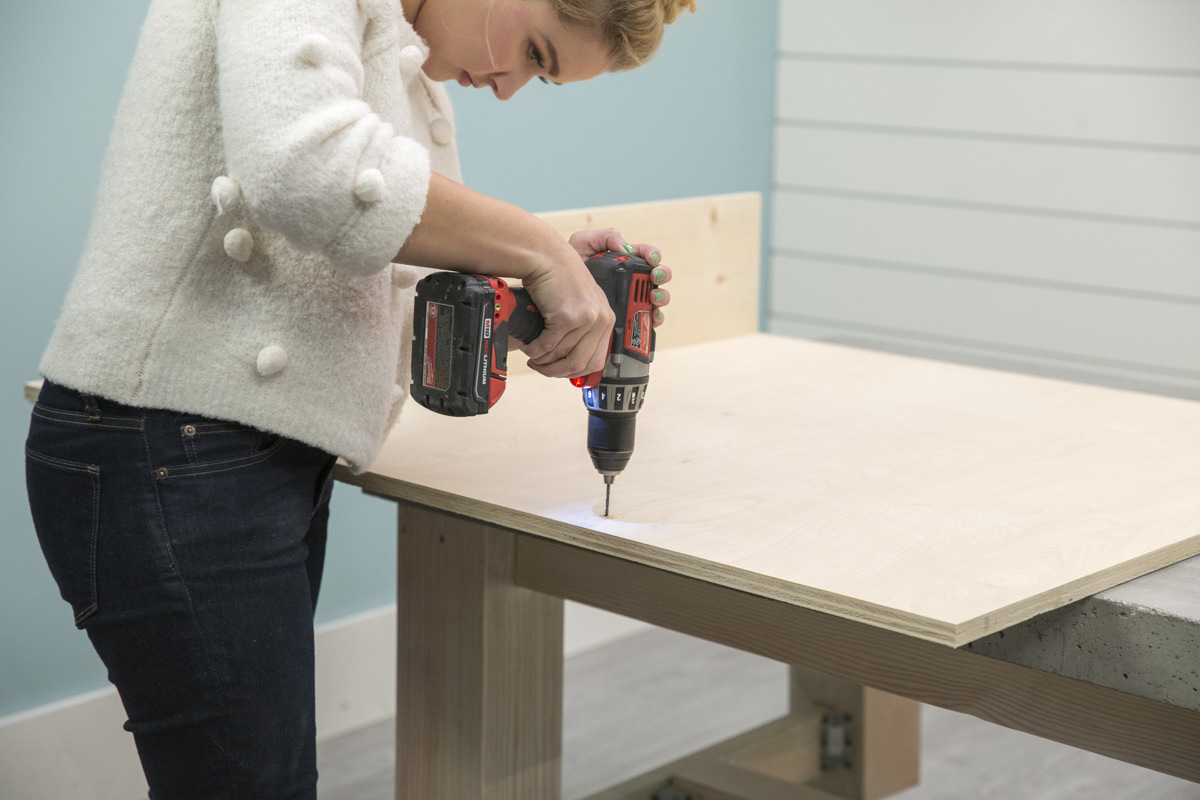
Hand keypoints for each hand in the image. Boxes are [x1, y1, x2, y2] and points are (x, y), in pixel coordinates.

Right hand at [518, 239, 615, 378]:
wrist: (545, 256)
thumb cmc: (557, 277)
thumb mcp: (578, 303)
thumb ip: (581, 328)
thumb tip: (569, 359)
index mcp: (606, 318)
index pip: (596, 360)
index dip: (574, 371)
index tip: (558, 371)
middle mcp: (601, 319)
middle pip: (580, 363)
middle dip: (556, 371)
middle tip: (539, 366)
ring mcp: (586, 318)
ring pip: (562, 356)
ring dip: (542, 361)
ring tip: (531, 355)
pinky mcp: (568, 317)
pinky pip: (548, 345)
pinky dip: (535, 350)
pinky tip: (528, 346)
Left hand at [566, 229, 671, 327]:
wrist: (552, 293)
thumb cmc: (567, 266)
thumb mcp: (583, 243)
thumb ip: (604, 237)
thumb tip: (626, 247)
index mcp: (624, 260)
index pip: (646, 254)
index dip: (653, 255)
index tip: (651, 259)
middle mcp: (632, 280)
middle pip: (658, 277)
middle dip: (662, 276)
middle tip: (655, 278)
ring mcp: (632, 300)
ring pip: (657, 299)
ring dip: (661, 297)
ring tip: (653, 299)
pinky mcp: (628, 319)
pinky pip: (647, 321)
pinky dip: (653, 320)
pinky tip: (650, 318)